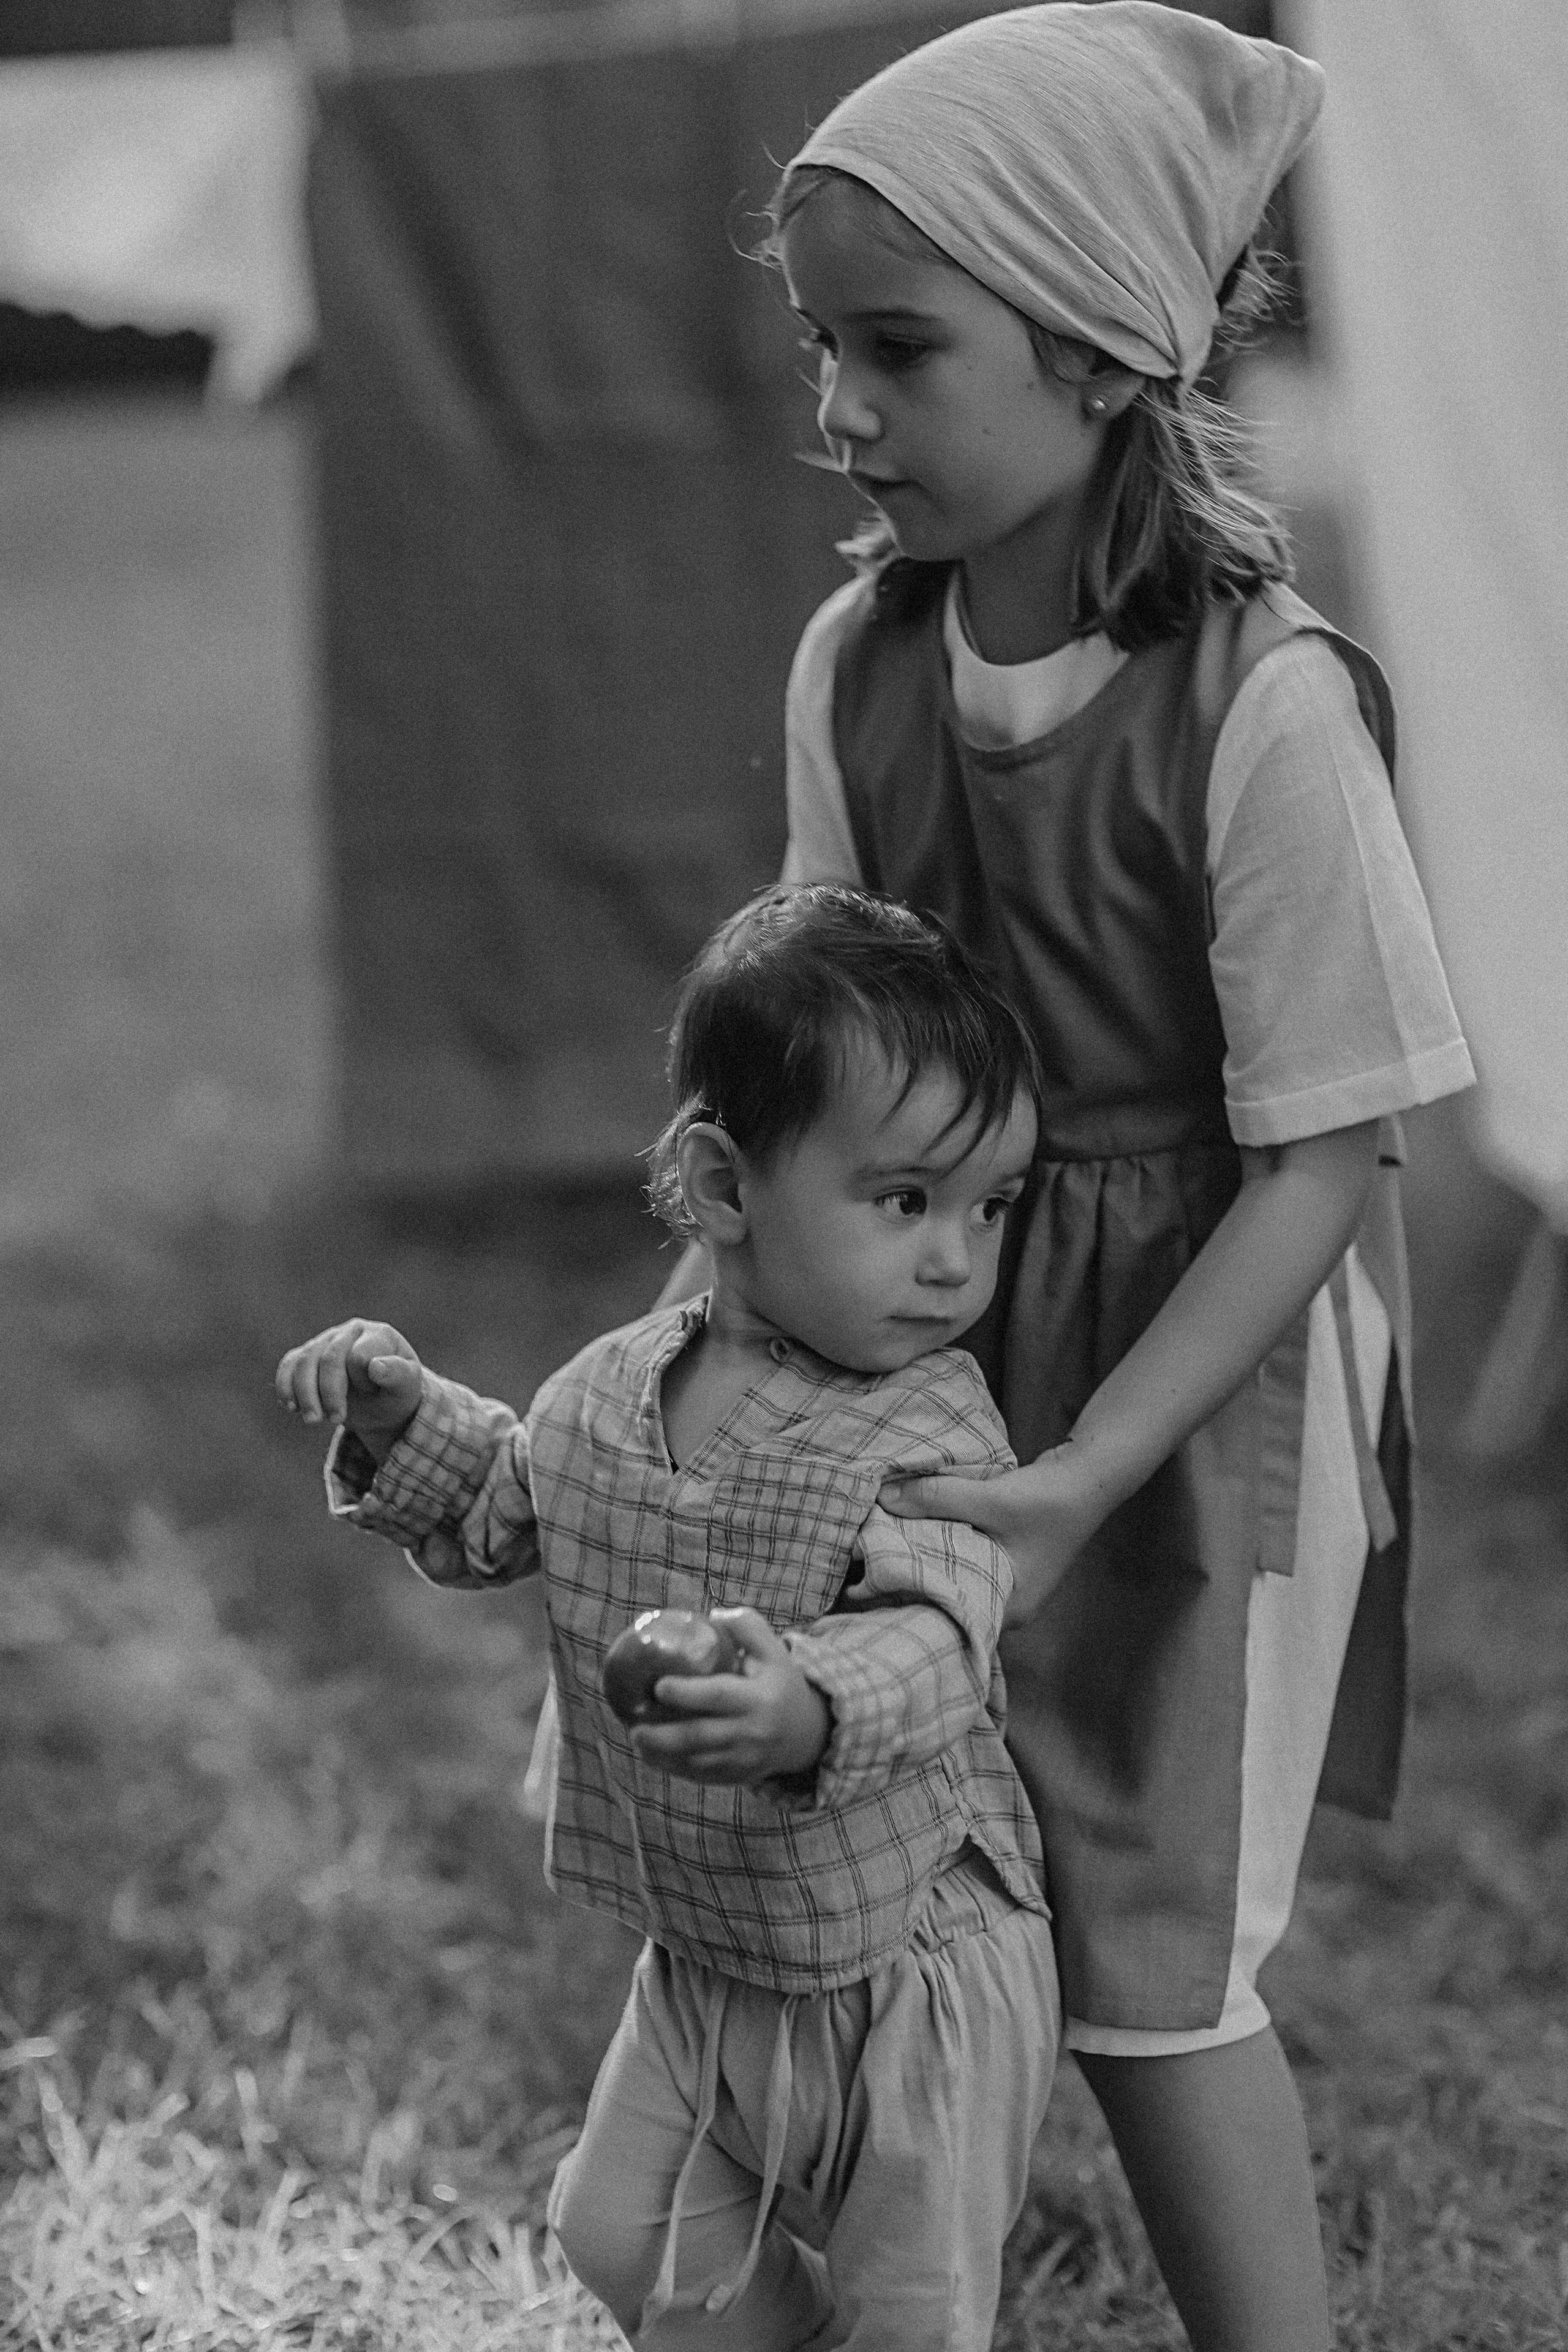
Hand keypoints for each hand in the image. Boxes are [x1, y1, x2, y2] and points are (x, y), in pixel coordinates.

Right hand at [275, 1319, 423, 1461]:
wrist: (381, 1401)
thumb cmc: (396, 1392)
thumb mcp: (406, 1387)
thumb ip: (398, 1375)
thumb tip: (376, 1367)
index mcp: (378, 1334)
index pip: (359, 1356)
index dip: (363, 1382)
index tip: (374, 1395)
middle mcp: (350, 1332)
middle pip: (329, 1358)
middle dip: (329, 1393)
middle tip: (336, 1420)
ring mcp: (326, 1341)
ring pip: (304, 1361)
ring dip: (305, 1394)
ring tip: (313, 1420)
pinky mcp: (308, 1355)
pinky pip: (289, 1365)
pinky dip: (286, 1386)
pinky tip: (291, 1407)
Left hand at [629, 1607, 830, 1788]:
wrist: (807, 1733)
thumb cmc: (781, 1683)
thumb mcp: (774, 1651)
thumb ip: (747, 1627)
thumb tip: (710, 1616)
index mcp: (759, 1698)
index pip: (718, 1696)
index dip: (686, 1693)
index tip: (658, 1686)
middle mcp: (751, 1732)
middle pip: (701, 1737)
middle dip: (664, 1736)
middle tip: (635, 1727)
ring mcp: (744, 1759)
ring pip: (697, 1762)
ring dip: (662, 1756)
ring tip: (637, 1741)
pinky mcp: (738, 1776)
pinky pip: (702, 1776)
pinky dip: (675, 1769)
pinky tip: (653, 1757)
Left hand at [879, 1440, 1116, 1623]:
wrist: (1089, 1472)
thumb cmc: (1048, 1499)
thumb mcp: (990, 1500)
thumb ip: (937, 1499)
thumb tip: (883, 1498)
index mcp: (1008, 1609)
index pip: (950, 1618)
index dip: (912, 1600)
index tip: (873, 1583)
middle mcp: (1007, 1603)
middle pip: (949, 1594)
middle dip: (913, 1574)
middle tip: (869, 1559)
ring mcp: (1007, 1579)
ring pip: (954, 1570)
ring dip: (925, 1552)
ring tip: (882, 1541)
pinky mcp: (1003, 1554)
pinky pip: (962, 1553)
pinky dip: (941, 1539)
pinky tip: (913, 1526)